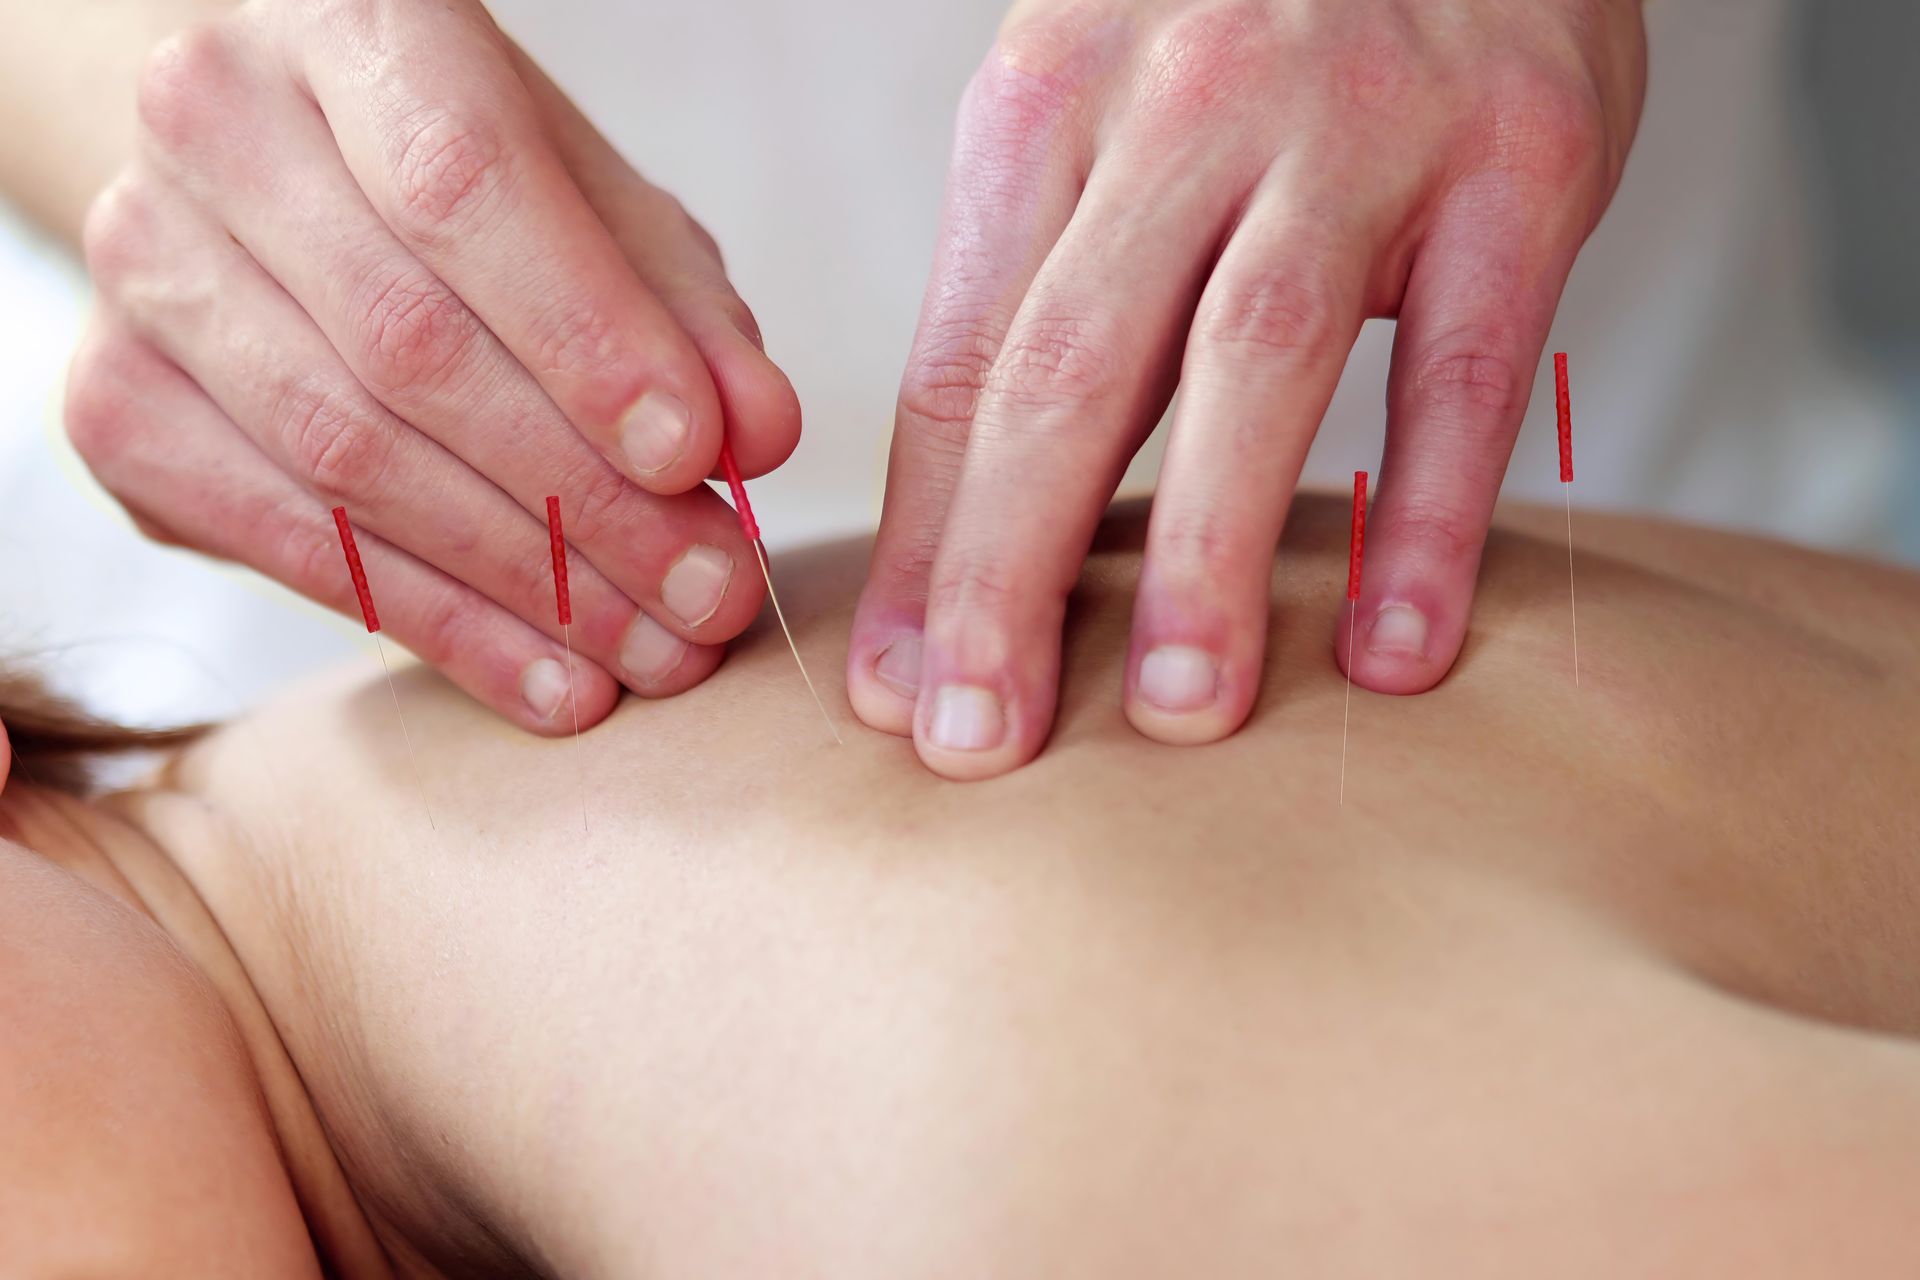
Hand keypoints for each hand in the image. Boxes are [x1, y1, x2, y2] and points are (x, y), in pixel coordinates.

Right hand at [66, 0, 800, 731]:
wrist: (261, 162)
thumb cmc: (460, 172)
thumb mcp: (591, 198)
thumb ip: (679, 308)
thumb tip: (761, 437)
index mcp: (345, 24)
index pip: (461, 187)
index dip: (586, 337)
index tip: (699, 458)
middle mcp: (213, 130)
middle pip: (408, 346)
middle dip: (586, 497)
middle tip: (714, 593)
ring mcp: (146, 273)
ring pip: (346, 458)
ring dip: (528, 583)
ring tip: (659, 653)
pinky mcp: (118, 409)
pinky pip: (289, 544)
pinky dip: (440, 628)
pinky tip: (552, 681)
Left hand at [849, 0, 1644, 778]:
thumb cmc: (1245, 33)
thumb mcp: (1100, 114)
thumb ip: (1035, 296)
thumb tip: (946, 527)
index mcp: (1046, 107)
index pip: (959, 359)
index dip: (918, 538)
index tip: (883, 687)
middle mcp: (1184, 109)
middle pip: (1070, 371)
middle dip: (1007, 572)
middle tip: (972, 743)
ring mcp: (1356, 131)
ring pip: (1254, 363)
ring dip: (1210, 557)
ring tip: (1176, 721)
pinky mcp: (1518, 159)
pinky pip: (1465, 361)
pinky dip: (1430, 514)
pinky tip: (1396, 651)